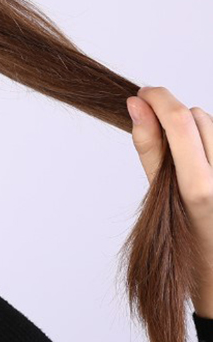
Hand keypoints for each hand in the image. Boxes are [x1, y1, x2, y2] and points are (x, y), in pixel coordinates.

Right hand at [127, 86, 212, 317]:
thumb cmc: (185, 248)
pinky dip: (207, 145)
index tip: (142, 93)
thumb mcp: (160, 202)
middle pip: (198, 118)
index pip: (180, 122)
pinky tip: (202, 168)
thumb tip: (136, 107)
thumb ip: (150, 150)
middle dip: (175, 117)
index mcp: (200, 189)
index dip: (159, 98)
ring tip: (184, 162)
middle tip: (156, 134)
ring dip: (193, 131)